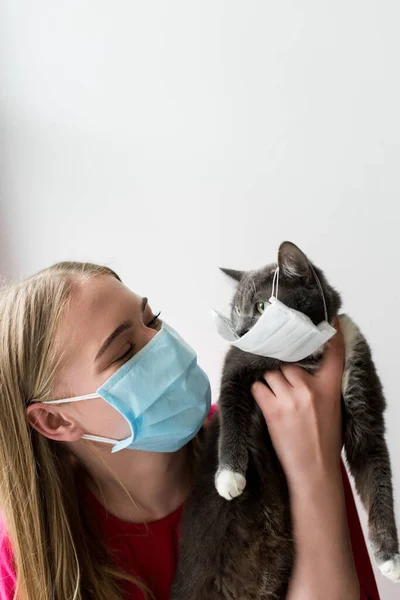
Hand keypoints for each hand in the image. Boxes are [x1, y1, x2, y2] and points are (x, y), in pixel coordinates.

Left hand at [251, 318, 344, 489]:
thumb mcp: (334, 407)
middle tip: (279, 369)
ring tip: (272, 389)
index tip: (327, 320)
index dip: (330, 333)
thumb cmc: (325, 440)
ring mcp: (290, 398)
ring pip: (270, 371)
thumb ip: (323, 385)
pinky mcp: (272, 410)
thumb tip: (309, 366)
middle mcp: (310, 388)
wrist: (314, 470)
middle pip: (288, 360)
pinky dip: (257, 390)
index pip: (333, 352)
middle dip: (281, 363)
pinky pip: (257, 387)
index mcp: (330, 387)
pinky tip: (263, 399)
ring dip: (268, 377)